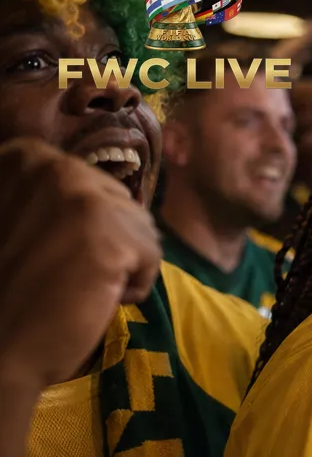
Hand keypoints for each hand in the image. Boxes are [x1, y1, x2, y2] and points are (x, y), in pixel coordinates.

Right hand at [0, 139, 159, 391]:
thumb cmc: (8, 286)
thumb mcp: (20, 218)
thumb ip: (54, 195)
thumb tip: (107, 191)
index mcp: (23, 157)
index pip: (93, 179)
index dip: (86, 220)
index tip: (52, 246)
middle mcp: (51, 166)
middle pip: (121, 199)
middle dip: (107, 240)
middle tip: (64, 272)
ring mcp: (82, 198)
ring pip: (142, 226)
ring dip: (122, 263)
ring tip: (75, 285)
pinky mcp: (111, 237)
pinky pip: (152, 255)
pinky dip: (133, 285)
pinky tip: (93, 299)